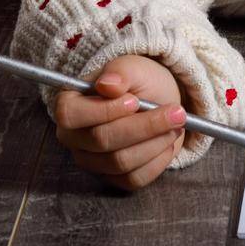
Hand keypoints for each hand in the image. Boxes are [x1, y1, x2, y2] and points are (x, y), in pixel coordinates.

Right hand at [53, 53, 189, 191]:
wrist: (156, 99)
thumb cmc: (137, 81)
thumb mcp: (132, 66)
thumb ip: (120, 72)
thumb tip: (107, 84)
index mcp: (69, 105)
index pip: (70, 115)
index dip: (102, 110)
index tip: (134, 101)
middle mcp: (73, 137)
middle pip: (101, 140)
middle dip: (143, 126)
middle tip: (176, 112)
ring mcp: (91, 161)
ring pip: (120, 162)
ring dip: (155, 142)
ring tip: (176, 123)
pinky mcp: (112, 178)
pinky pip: (133, 179)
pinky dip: (157, 161)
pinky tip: (167, 142)